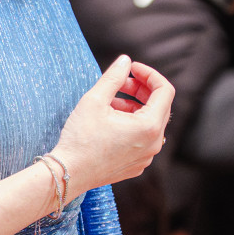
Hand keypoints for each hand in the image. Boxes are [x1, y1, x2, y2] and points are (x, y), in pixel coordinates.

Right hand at [52, 54, 173, 194]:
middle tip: (120, 82)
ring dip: (134, 106)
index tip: (132, 68)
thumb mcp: (95, 99)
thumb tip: (125, 60)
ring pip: (150, 122)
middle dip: (141, 89)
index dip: (149, 74)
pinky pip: (142, 138)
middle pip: (159, 106)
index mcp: (149, 127)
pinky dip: (132, 124)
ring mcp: (147, 157)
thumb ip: (114, 77)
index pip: (165, 91)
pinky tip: (110, 121)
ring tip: (110, 102)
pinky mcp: (137, 165)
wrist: (68, 173)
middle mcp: (154, 144)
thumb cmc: (80, 139)